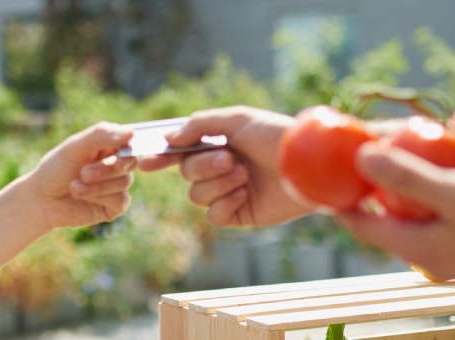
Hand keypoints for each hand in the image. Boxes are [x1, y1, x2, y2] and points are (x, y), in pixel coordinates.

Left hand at [22, 122, 137, 228]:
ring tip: (74, 187)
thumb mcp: (74, 147)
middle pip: (129, 162)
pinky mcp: (115, 206)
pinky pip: (121, 201)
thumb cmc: (56, 170)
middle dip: (106, 169)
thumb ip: (100, 135)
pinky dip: (100, 198)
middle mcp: (116, 164)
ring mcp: (116, 186)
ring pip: (124, 182)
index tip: (118, 155)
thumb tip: (130, 132)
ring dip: (97, 186)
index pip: (129, 141)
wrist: (42, 201)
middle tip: (83, 173)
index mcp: (109, 146)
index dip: (127, 148)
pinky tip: (82, 196)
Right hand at [138, 106, 312, 225]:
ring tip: (245, 175)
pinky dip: (225, 204)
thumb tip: (168, 139)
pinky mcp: (241, 214)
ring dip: (218, 184)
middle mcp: (221, 168)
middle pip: (186, 174)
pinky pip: (214, 216)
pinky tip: (245, 194)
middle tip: (230, 160)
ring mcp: (230, 192)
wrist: (308, 165)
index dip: (161, 157)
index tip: (145, 161)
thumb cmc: (277, 136)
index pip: (180, 152)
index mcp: (218, 144)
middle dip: (204, 167)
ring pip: (197, 196)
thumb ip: (200, 125)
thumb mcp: (238, 120)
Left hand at [334, 144, 454, 291]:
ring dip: (412, 199)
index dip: (342, 203)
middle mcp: (433, 259)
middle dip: (376, 198)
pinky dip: (443, 205)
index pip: (363, 226)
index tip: (326, 180)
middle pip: (390, 226)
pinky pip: (450, 226)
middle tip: (367, 166)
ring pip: (422, 226)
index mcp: (417, 247)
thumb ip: (408, 177)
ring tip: (409, 168)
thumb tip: (362, 159)